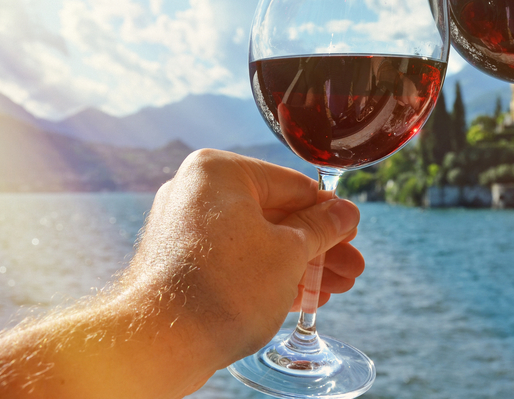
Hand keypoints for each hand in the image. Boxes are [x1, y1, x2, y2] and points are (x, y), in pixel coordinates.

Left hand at [118, 148, 363, 384]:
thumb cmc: (224, 287)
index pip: (292, 185)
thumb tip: (345, 213)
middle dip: (317, 247)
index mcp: (220, 171)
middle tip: (350, 268)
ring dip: (298, 265)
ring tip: (332, 289)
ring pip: (257, 242)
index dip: (329, 213)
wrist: (161, 341)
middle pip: (276, 216)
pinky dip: (267, 276)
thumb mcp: (289, 253)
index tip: (351, 233)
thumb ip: (321, 229)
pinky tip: (302, 297)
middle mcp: (197, 192)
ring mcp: (185, 229)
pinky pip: (234, 261)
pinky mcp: (181, 263)